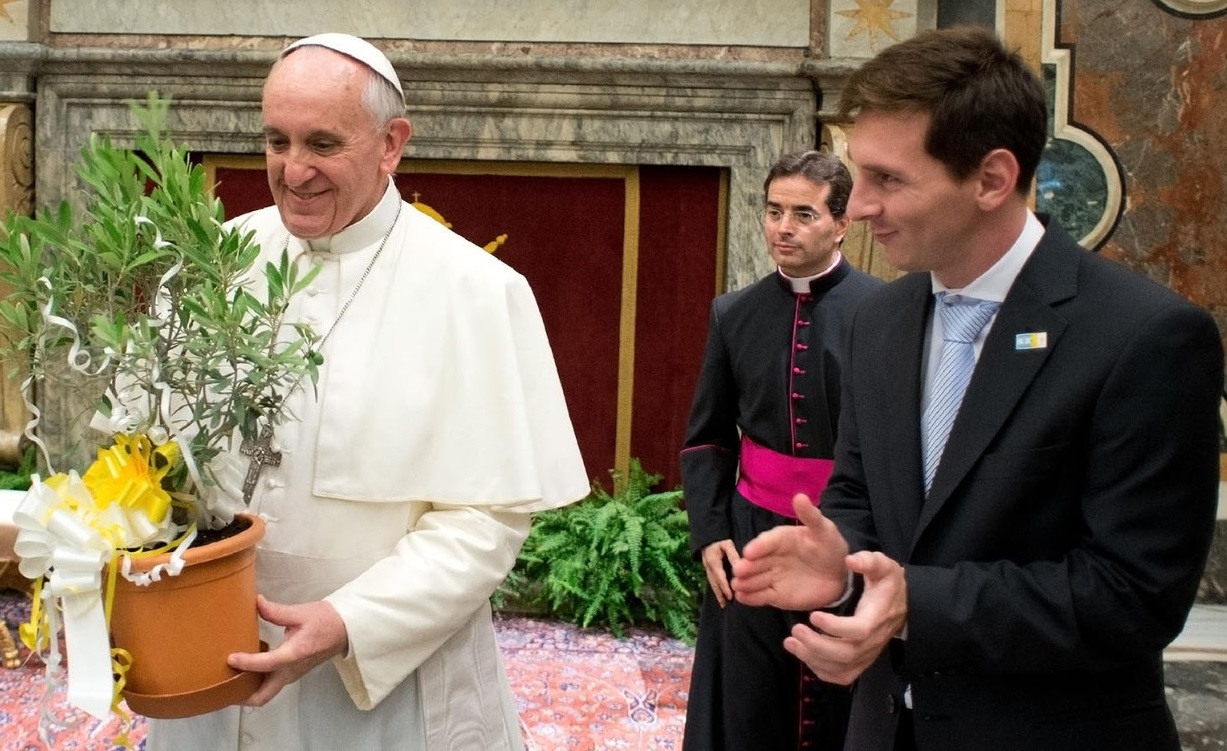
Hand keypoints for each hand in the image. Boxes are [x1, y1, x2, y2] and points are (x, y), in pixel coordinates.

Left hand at [228, 595, 349, 706]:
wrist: (346, 629)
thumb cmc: (326, 620)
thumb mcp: (301, 613)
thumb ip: (276, 611)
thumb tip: (256, 602)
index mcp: (294, 655)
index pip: (265, 664)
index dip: (246, 663)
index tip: (230, 658)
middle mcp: (291, 671)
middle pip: (263, 696)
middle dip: (241, 696)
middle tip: (225, 686)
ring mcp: (293, 674)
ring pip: (267, 692)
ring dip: (248, 689)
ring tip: (232, 676)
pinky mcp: (293, 673)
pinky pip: (272, 684)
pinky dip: (257, 682)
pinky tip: (249, 667)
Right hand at [700, 539, 740, 607]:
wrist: (708, 537)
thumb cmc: (720, 540)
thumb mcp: (728, 545)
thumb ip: (733, 556)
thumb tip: (740, 568)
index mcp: (713, 561)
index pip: (719, 576)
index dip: (725, 587)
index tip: (730, 596)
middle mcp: (708, 567)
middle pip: (714, 583)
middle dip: (719, 594)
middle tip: (725, 605)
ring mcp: (707, 569)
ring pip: (712, 583)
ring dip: (717, 594)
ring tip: (722, 604)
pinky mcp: (708, 570)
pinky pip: (712, 581)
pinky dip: (716, 589)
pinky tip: (720, 596)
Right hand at [731, 493, 849, 609]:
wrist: (840, 575)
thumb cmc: (830, 548)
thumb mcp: (823, 530)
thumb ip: (810, 516)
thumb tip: (799, 496)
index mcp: (781, 538)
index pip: (767, 542)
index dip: (758, 547)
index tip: (748, 552)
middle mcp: (772, 557)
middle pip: (756, 561)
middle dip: (746, 566)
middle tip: (738, 570)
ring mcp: (772, 576)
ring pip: (755, 579)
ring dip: (744, 582)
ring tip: (736, 586)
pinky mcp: (775, 594)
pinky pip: (761, 595)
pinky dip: (750, 597)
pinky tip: (741, 597)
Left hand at [784, 550, 906, 684]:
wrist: (902, 606)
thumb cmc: (888, 585)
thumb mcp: (882, 566)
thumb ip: (868, 561)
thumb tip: (851, 560)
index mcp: (877, 618)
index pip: (858, 631)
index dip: (835, 627)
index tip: (813, 615)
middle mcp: (873, 642)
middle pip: (846, 654)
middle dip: (817, 645)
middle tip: (795, 630)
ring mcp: (867, 655)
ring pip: (841, 668)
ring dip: (812, 659)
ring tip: (790, 642)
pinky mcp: (860, 662)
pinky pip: (842, 676)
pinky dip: (821, 670)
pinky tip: (803, 655)